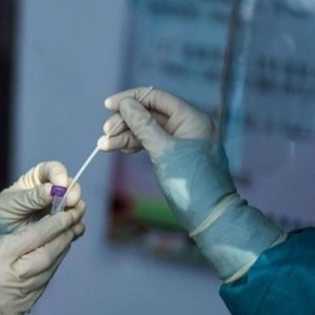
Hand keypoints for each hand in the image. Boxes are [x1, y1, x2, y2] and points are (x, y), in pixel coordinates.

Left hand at [0, 161, 83, 235]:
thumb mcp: (10, 204)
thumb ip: (31, 198)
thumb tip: (53, 189)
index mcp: (37, 179)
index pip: (54, 169)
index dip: (60, 174)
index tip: (60, 186)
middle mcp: (51, 192)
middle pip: (71, 186)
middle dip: (72, 194)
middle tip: (69, 204)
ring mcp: (58, 210)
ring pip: (77, 205)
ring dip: (76, 212)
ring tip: (68, 220)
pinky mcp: (61, 228)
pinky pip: (75, 225)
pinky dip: (75, 228)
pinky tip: (69, 232)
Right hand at [0, 206, 84, 314]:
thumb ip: (12, 237)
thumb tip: (40, 228)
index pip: (34, 236)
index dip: (55, 222)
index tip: (67, 211)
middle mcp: (12, 277)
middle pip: (48, 252)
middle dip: (65, 234)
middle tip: (77, 218)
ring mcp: (19, 295)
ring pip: (50, 268)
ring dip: (62, 249)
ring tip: (71, 232)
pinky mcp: (23, 306)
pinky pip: (44, 282)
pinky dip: (53, 265)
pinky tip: (56, 253)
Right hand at [97, 87, 283, 281]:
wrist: (210, 217)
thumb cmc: (191, 183)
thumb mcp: (164, 151)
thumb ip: (143, 125)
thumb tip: (126, 103)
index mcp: (191, 118)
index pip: (156, 97)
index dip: (130, 98)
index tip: (107, 106)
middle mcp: (186, 125)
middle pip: (148, 113)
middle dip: (125, 121)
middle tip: (106, 134)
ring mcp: (180, 141)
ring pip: (146, 129)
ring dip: (124, 135)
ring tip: (104, 145)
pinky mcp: (173, 155)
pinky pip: (149, 142)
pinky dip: (133, 145)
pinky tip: (118, 148)